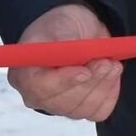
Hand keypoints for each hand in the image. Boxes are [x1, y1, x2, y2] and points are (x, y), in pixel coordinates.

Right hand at [7, 2, 120, 121]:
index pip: (39, 87)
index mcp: (23, 73)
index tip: (84, 70)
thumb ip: (65, 40)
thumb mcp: (61, 24)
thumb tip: (76, 54)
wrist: (79, 33)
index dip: (63, 81)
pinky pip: (98, 111)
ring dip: (102, 84)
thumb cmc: (63, 27)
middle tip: (107, 62)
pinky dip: (109, 92)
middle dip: (89, 82)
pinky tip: (110, 75)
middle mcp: (37, 96)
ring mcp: (60, 107)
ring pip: (83, 108)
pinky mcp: (81, 111)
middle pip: (63, 102)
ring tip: (111, 63)